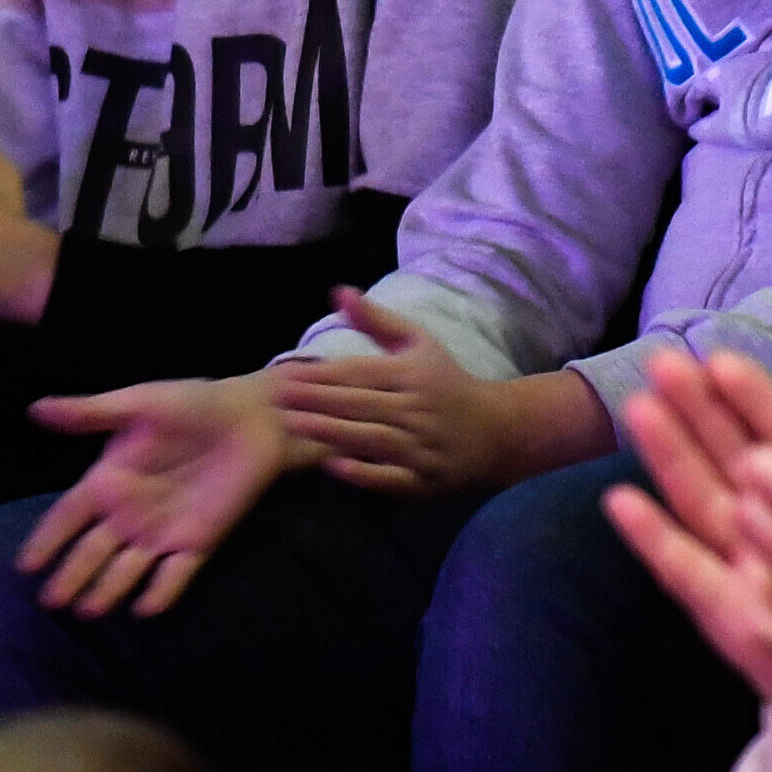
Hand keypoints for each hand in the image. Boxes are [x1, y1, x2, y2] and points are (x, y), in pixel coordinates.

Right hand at [18, 374, 304, 615]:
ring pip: (127, 569)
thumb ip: (91, 413)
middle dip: (72, 576)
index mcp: (107, 481)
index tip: (24, 566)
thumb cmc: (192, 404)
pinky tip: (145, 608)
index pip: (67, 517)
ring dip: (109, 590)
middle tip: (51, 602)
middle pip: (92, 552)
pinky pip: (175, 573)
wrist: (252, 417)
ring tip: (89, 611)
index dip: (46, 540)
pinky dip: (161, 591)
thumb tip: (36, 409)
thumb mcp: (139, 404)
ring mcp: (161, 532)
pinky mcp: (197, 542)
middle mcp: (128, 514)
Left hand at [266, 289, 509, 494]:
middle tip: (277, 400)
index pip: (361, 373)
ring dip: (330, 432)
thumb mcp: (419, 344)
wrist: (495, 430)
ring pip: (370, 438)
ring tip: (292, 426)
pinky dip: (361, 472)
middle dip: (317, 400)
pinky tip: (331, 466)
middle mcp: (417, 409)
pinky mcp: (423, 480)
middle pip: (360, 404)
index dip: (322, 374)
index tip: (286, 374)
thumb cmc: (447, 382)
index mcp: (413, 374)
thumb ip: (377, 321)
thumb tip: (339, 291)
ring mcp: (421, 447)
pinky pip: (389, 477)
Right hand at [604, 351, 771, 771]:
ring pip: (701, 500)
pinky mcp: (733, 616)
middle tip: (664, 363)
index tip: (720, 354)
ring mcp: (746, 570)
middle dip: (697, 410)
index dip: (753, 397)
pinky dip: (654, 539)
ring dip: (669, 456)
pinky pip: (688, 573)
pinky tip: (622, 502)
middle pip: (729, 456)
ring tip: (640, 410)